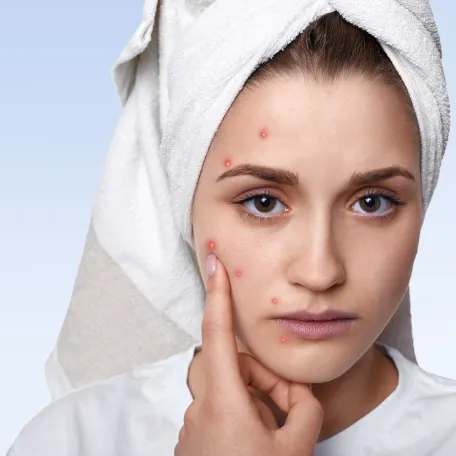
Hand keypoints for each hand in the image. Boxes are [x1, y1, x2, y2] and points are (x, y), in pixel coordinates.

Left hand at [175, 255, 322, 455]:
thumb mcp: (295, 447)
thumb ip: (302, 408)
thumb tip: (295, 392)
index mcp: (223, 401)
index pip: (217, 333)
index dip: (216, 294)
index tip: (214, 263)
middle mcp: (201, 407)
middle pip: (235, 370)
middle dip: (263, 381)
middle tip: (288, 410)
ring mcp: (194, 425)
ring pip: (231, 394)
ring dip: (255, 404)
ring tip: (274, 436)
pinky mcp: (193, 441)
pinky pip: (220, 414)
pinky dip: (241, 420)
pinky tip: (255, 447)